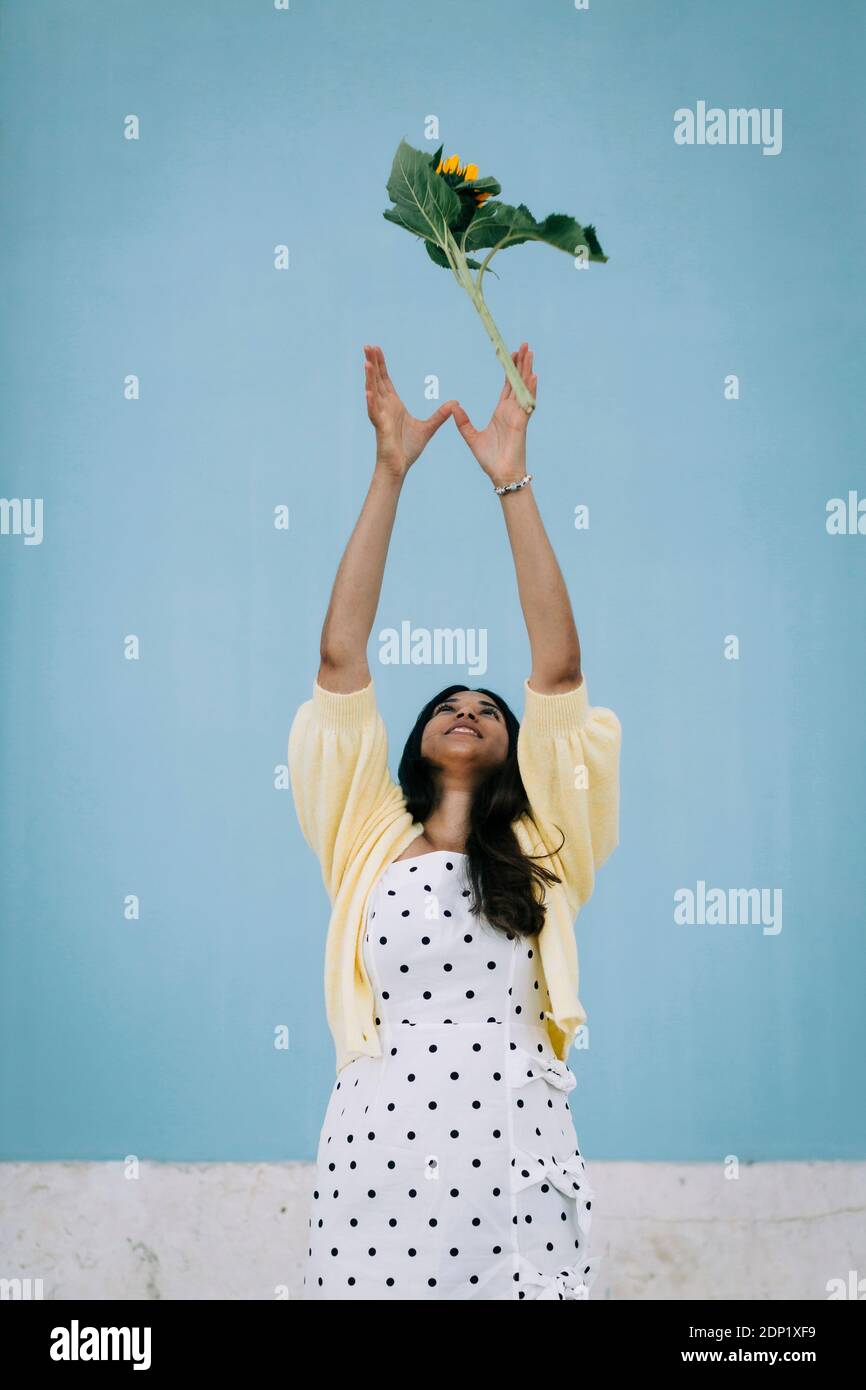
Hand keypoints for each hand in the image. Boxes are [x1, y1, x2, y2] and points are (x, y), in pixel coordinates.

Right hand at [364, 344, 455, 477]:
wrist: (399, 467)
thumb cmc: (408, 448)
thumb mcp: (428, 428)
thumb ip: (440, 415)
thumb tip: (455, 404)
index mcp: (394, 404)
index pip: (385, 379)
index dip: (381, 364)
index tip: (377, 348)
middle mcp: (385, 407)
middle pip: (377, 380)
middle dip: (373, 363)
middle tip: (367, 346)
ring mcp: (381, 417)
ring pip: (373, 393)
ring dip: (369, 378)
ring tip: (366, 363)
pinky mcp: (380, 428)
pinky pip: (374, 413)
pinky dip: (371, 402)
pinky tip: (368, 392)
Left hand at [451, 342, 536, 486]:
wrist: (500, 475)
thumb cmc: (490, 459)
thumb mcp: (472, 437)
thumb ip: (463, 422)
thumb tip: (453, 408)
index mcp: (501, 412)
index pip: (507, 386)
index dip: (509, 370)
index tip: (511, 354)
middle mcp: (512, 411)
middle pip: (517, 382)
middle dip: (520, 363)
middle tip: (524, 345)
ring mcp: (518, 416)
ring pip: (523, 388)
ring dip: (527, 370)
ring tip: (529, 352)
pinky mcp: (521, 423)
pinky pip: (527, 403)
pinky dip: (530, 389)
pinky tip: (533, 376)